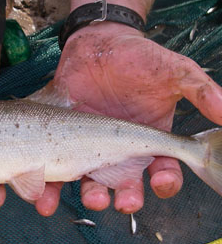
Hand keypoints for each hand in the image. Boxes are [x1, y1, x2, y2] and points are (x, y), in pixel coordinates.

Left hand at [33, 22, 221, 214]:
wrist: (97, 43)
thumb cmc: (137, 57)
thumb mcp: (173, 70)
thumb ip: (199, 90)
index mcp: (148, 138)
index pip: (163, 170)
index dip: (165, 181)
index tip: (161, 182)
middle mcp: (120, 149)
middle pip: (126, 184)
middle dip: (126, 197)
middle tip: (121, 201)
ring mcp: (89, 146)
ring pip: (91, 182)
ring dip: (91, 198)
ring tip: (90, 200)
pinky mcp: (62, 140)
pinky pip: (56, 168)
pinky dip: (50, 186)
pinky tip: (45, 194)